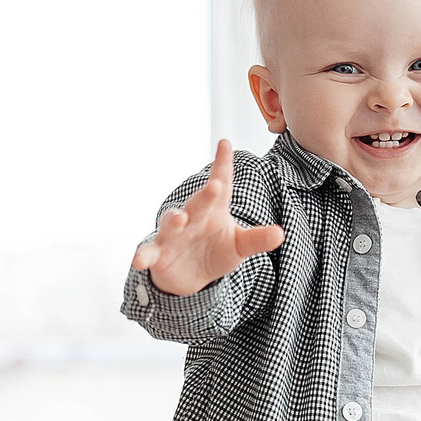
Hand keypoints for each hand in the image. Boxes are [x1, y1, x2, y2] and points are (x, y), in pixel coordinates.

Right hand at [133, 139, 284, 296]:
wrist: (190, 276)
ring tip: (180, 219)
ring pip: (170, 222)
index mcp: (214, 210)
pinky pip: (149, 251)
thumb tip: (281, 233)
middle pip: (199, 203)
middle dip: (206, 195)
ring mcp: (173, 234)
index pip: (221, 184)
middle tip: (216, 186)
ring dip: (173, 219)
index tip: (225, 144)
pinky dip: (143, 254)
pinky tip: (140, 260)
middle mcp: (192, 216)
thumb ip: (257, 239)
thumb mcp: (239, 246)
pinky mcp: (158, 253)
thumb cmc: (215, 252)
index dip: (223, 165)